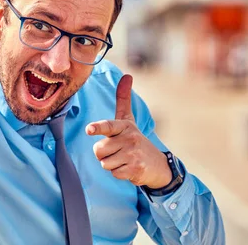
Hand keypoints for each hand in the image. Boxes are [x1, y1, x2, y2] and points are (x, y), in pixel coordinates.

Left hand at [85, 74, 171, 188]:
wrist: (158, 164)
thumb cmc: (136, 139)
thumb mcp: (129, 120)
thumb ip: (124, 99)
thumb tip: (127, 75)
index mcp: (124, 126)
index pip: (108, 126)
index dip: (98, 127)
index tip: (89, 129)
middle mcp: (129, 138)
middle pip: (98, 150)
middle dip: (104, 154)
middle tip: (118, 151)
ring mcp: (133, 154)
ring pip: (104, 163)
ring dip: (112, 164)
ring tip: (124, 159)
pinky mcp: (135, 169)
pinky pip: (114, 173)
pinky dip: (119, 173)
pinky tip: (129, 168)